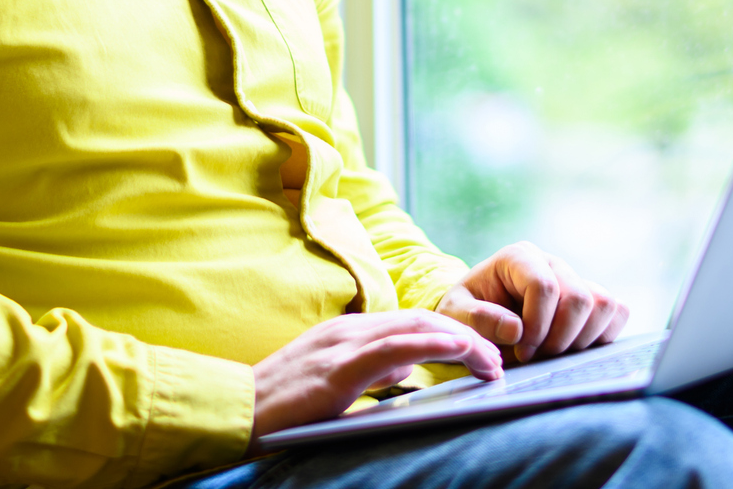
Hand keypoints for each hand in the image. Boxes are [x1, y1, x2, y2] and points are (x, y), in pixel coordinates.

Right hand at [249, 310, 501, 445]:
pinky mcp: (338, 369)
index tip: (482, 356)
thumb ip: (370, 370)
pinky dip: (433, 346)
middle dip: (468, 337)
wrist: (233, 412)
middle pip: (424, 320)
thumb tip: (407, 370)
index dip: (453, 335)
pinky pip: (395, 347)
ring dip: (462, 343)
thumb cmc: (280, 407)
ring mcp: (343, 344)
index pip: (413, 322)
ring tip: (493, 363)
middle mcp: (350, 329)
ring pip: (417, 328)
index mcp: (349, 332)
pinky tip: (460, 351)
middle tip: (500, 361)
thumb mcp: (334, 382)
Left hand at [436, 241, 629, 364]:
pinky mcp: (592, 300)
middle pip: (578, 298)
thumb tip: (516, 330)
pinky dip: (602, 336)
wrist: (480, 317)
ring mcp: (576, 280)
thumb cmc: (467, 313)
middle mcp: (553, 264)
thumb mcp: (455, 315)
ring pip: (604, 305)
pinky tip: (573, 348)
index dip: (536, 324)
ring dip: (581, 339)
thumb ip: (476, 320)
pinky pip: (618, 312)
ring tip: (553, 352)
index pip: (544, 286)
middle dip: (559, 337)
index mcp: (519, 258)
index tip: (521, 349)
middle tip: (536, 355)